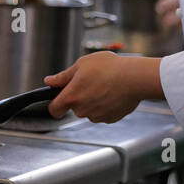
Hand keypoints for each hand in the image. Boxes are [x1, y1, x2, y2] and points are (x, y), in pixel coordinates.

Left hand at [44, 52, 162, 122]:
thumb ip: (63, 76)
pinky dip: (106, 105)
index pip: (54, 109)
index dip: (55, 104)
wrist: (134, 78)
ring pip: (89, 110)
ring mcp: (97, 116)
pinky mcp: (110, 119)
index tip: (59, 99)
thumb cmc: (109, 68)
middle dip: (79, 97)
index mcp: (72, 96)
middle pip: (74, 107)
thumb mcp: (82, 64)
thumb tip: (49, 81)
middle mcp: (82, 110)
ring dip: (93, 101)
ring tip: (105, 85)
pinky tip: (113, 93)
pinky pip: (103, 113)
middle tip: (91, 81)